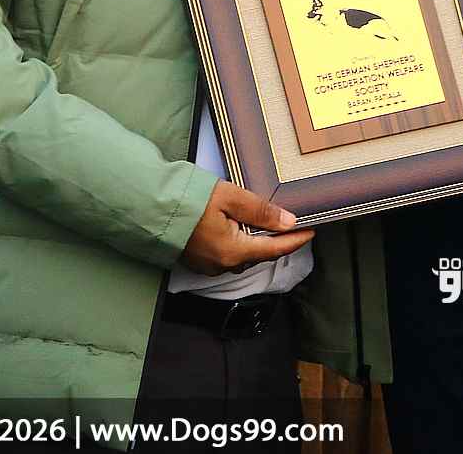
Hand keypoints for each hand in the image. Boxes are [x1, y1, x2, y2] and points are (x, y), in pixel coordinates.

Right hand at [178, 180, 313, 274]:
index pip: (274, 249)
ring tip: (271, 226)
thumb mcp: (230, 197)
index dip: (295, 240)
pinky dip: (241, 244)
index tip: (312, 230)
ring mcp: (209, 266)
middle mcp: (223, 265)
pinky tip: (243, 230)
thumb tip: (289, 222)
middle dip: (277, 242)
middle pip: (260, 255)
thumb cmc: (188, 200)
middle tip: (294, 225)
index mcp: (233, 251)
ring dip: (258, 243)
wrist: (149, 208)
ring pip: (244, 256)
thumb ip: (261, 211)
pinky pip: (228, 255)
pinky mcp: (199, 261)